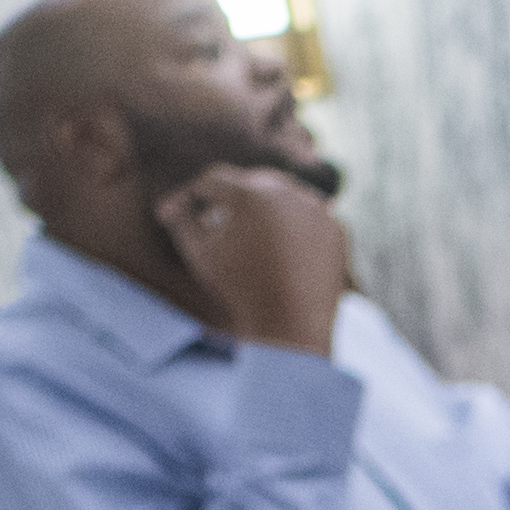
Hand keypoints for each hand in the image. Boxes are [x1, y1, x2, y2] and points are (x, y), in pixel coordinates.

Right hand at [159, 162, 355, 350]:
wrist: (291, 328)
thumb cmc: (239, 292)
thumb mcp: (201, 256)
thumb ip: (182, 223)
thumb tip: (172, 206)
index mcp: (250, 193)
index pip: (213, 181)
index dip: (192, 195)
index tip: (177, 212)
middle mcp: (287, 192)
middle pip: (250, 183)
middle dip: (229, 198)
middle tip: (211, 215)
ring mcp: (316, 209)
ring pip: (283, 197)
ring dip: (262, 208)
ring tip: (245, 229)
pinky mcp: (337, 230)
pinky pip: (309, 218)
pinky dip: (294, 226)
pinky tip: (278, 243)